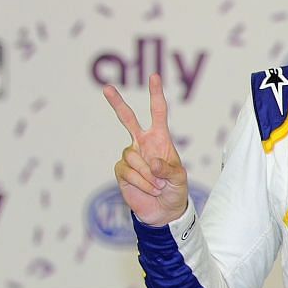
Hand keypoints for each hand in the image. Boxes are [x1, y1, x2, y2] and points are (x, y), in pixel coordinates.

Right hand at [104, 73, 189, 226]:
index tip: (154, 76)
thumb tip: (152, 162)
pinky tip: (149, 189)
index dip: (156, 95)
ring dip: (149, 175)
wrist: (163, 211)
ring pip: (132, 156)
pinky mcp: (121, 170)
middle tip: (107, 88)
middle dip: (117, 104)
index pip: (158, 112)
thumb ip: (169, 169)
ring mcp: (130, 156)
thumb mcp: (180, 178)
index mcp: (160, 139)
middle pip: (127, 119)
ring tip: (158, 185)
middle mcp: (142, 143)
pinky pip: (128, 171)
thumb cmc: (175, 190)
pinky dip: (141, 182)